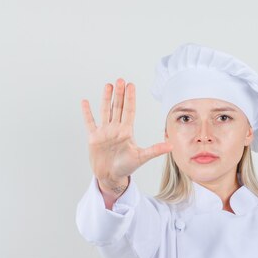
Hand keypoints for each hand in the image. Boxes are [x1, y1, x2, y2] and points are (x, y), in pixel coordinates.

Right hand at [80, 78, 172, 192]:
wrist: (111, 177)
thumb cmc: (126, 167)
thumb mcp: (141, 157)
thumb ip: (155, 150)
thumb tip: (171, 146)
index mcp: (126, 131)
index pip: (129, 111)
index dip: (130, 98)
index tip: (131, 85)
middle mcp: (116, 129)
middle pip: (118, 107)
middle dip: (119, 94)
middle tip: (121, 80)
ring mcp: (104, 132)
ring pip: (105, 111)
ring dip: (106, 98)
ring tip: (108, 85)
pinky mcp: (94, 138)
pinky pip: (90, 122)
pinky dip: (87, 113)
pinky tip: (85, 102)